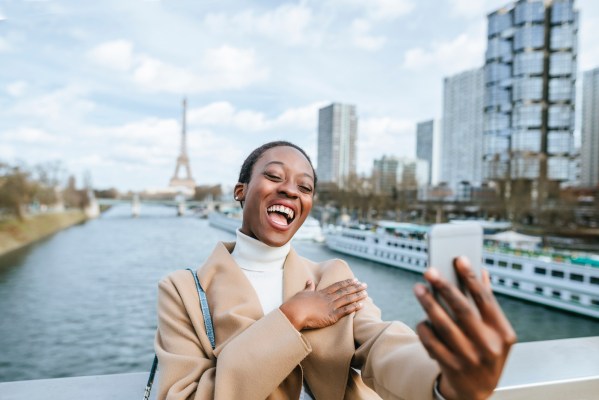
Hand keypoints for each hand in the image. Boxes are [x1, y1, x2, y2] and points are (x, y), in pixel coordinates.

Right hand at [280, 278, 366, 330]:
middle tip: (365, 285)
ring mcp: (331, 306)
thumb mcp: (302, 293)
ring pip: (347, 299)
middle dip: (356, 287)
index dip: (347, 283)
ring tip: (366, 293)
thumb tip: (309, 280)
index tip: (354, 280)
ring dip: (358, 296)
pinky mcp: (331, 316)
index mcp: (322, 293)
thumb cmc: (296, 304)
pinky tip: (361, 305)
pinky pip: (346, 311)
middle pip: (345, 291)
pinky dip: (354, 307)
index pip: (337, 286)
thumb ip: (308, 287)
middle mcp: (328, 298)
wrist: (294, 312)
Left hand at [414, 257, 516, 399]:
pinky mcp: (451, 366)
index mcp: (502, 332)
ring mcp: (469, 357)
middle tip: (429, 270)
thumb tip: (481, 271)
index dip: (471, 277)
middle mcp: (488, 345)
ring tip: (419, 288)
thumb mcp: (495, 332)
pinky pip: (431, 341)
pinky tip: (422, 320)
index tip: (458, 258)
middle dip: (444, 287)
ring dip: (428, 303)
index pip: (485, 299)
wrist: (477, 391)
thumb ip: (488, 303)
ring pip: (443, 324)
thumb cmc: (486, 352)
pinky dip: (424, 328)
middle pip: (462, 309)